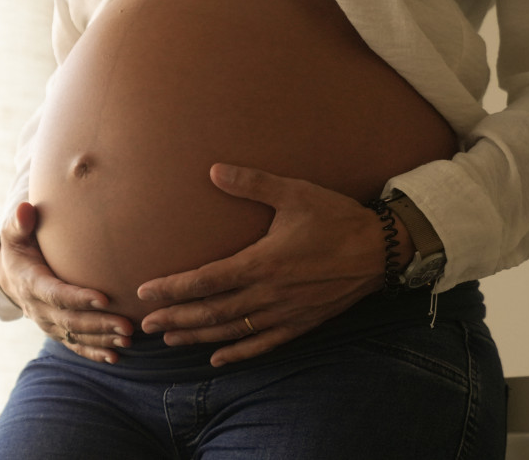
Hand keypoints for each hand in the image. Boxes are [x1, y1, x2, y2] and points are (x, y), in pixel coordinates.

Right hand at [0, 201, 133, 363]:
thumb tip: (26, 209)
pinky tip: (115, 357)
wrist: (13, 274)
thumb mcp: (15, 233)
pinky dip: (94, 353)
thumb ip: (19, 222)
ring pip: (75, 335)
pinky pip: (75, 345)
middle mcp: (38, 308)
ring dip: (102, 339)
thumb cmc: (21, 246)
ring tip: (128, 338)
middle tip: (127, 325)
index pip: (55, 294)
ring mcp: (48, 323)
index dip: (78, 298)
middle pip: (70, 320)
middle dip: (99, 324)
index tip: (104, 298)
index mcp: (30, 283)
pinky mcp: (57, 331)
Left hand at [137, 163, 393, 366]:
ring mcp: (285, 312)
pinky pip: (264, 344)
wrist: (383, 249)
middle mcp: (269, 293)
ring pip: (233, 331)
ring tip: (170, 340)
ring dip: (198, 337)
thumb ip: (252, 183)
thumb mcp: (295, 193)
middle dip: (176, 319)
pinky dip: (238, 353)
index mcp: (262, 263)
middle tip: (145, 326)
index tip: (145, 293)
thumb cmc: (337, 217)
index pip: (206, 280)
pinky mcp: (301, 323)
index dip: (173, 289)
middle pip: (212, 312)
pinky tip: (217, 359)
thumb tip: (213, 170)